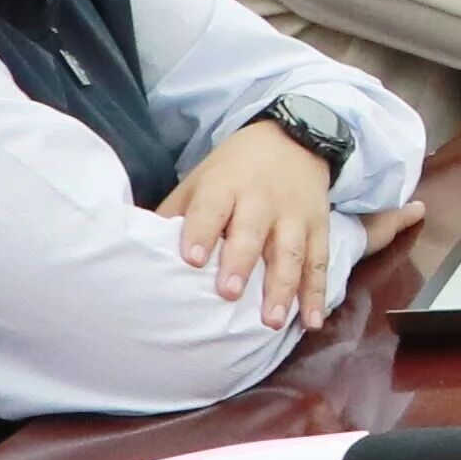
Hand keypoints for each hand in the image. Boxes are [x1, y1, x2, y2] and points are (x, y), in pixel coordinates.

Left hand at [159, 121, 344, 324]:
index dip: (201, 232)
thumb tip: (141, 250)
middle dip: (241, 262)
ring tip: (272, 321)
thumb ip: (178, 213)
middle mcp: (262, 200)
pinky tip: (312, 321)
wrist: (295, 138)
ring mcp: (294, 215)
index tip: (192, 259)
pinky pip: (320, 262)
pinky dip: (317, 293)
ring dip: (283, 287)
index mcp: (226, 186)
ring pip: (290, 252)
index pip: (211, 208)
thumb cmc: (235, 170)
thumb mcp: (201, 179)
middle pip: (252, 232)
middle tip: (230, 292)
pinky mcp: (319, 227)